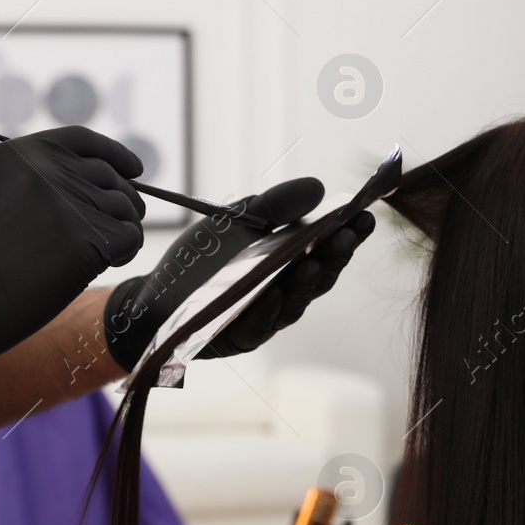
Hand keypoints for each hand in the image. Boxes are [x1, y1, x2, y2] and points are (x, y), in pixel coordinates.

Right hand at [0, 126, 144, 383]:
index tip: (134, 169)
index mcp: (21, 153)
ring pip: (125, 208)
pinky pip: (130, 236)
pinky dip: (126, 251)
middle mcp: (50, 171)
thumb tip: (90, 185)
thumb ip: (34, 182)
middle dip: (123, 200)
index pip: (84, 142)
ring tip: (103, 253)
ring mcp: (71, 203)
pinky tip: (107, 264)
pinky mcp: (89, 239)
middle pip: (111, 177)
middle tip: (122, 224)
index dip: (115, 155)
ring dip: (123, 229)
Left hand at [102, 177, 374, 371]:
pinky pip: (258, 324)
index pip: (329, 247)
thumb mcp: (240, 218)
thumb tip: (319, 187)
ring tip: (314, 262)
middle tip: (349, 233)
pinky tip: (274, 293)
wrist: (157, 294)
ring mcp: (268, 316)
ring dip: (306, 282)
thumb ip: (277, 205)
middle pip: (321, 275)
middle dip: (336, 254)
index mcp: (293, 261)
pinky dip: (267, 309)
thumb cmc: (204, 257)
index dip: (350, 233)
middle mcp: (289, 291)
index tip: (366, 213)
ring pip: (296, 301)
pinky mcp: (241, 337)